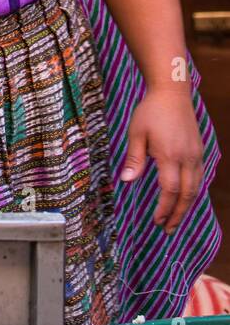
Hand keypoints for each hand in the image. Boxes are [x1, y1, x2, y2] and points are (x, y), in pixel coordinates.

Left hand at [120, 88, 204, 234]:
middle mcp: (187, 158)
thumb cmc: (150, 112)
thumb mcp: (136, 133)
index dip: (164, 209)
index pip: (170, 190)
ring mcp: (196, 155)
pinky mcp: (199, 152)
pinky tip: (182, 199)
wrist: (172, 94)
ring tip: (175, 220)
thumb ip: (134, 159)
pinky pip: (198, 178)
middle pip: (187, 195)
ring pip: (195, 188)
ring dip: (186, 206)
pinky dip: (191, 192)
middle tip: (168, 230)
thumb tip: (126, 181)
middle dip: (178, 215)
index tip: (156, 221)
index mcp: (170, 155)